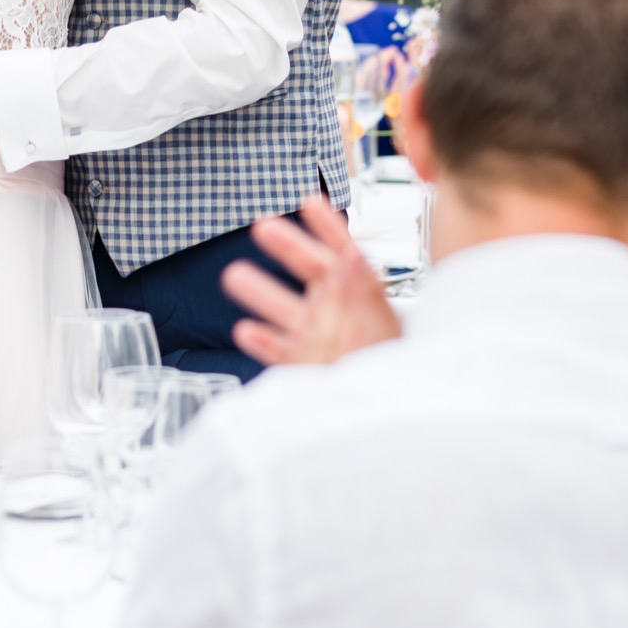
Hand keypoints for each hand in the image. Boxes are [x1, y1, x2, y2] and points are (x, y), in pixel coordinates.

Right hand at [222, 193, 401, 367]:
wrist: (385, 427)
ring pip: (289, 313)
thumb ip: (362, 294)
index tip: (308, 200)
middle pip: (311, 275)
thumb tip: (350, 255)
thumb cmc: (393, 380)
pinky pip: (285, 355)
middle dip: (287, 248)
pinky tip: (247, 332)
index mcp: (363, 300)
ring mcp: (325, 346)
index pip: (343, 253)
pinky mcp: (311, 375)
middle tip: (261, 226)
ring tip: (234, 276)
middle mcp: (343, 318)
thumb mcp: (376, 333)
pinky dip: (265, 343)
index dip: (326, 226)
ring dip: (262, 294)